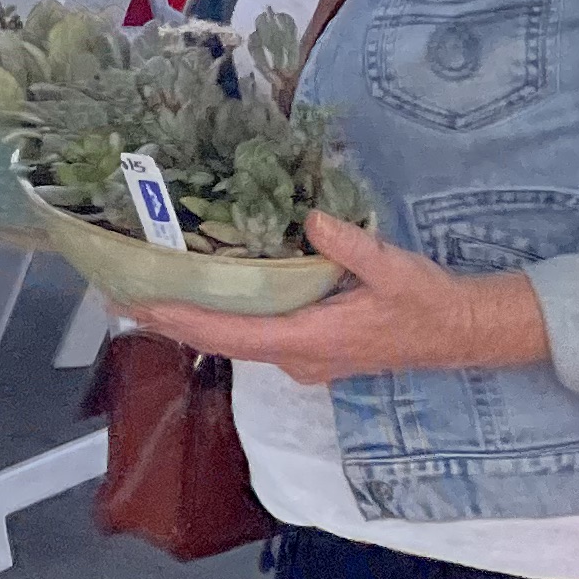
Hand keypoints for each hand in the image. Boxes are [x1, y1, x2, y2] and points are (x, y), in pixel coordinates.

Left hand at [125, 212, 549, 382]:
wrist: (461, 332)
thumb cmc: (426, 301)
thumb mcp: (393, 267)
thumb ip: (352, 246)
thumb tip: (311, 219)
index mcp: (313, 340)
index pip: (233, 335)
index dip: (185, 322)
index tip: (142, 306)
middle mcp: (301, 358)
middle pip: (221, 343)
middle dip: (171, 322)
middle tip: (117, 299)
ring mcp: (306, 359)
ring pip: (236, 344)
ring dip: (192, 324)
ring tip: (143, 298)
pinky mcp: (312, 351)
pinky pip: (254, 339)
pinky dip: (220, 323)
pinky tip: (200, 302)